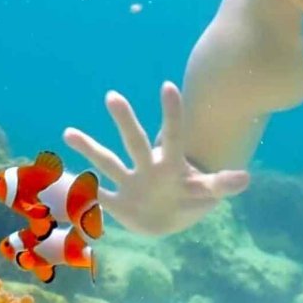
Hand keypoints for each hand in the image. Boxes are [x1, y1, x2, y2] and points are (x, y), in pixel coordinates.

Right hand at [63, 81, 249, 236]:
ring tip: (68, 132)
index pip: (173, 135)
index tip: (167, 86)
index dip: (171, 114)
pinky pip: (95, 197)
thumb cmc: (189, 198)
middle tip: (112, 96)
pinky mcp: (117, 202)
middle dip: (125, 121)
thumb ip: (220, 184)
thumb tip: (246, 178)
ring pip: (107, 163)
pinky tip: (56, 183)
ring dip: (89, 149)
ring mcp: (129, 183)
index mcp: (170, 165)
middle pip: (134, 142)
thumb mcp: (205, 192)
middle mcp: (146, 167)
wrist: (167, 217)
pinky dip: (79, 194)